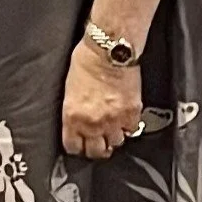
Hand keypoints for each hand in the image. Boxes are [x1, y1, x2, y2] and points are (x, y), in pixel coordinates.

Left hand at [61, 43, 141, 161]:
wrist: (110, 50)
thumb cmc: (86, 60)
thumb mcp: (70, 87)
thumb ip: (74, 109)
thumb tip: (77, 119)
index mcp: (72, 116)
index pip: (73, 146)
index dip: (77, 146)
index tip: (80, 144)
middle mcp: (93, 123)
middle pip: (96, 151)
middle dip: (96, 148)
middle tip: (98, 141)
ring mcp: (114, 121)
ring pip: (116, 143)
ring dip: (114, 137)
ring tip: (113, 128)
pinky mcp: (132, 114)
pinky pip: (132, 130)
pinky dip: (129, 126)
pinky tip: (125, 118)